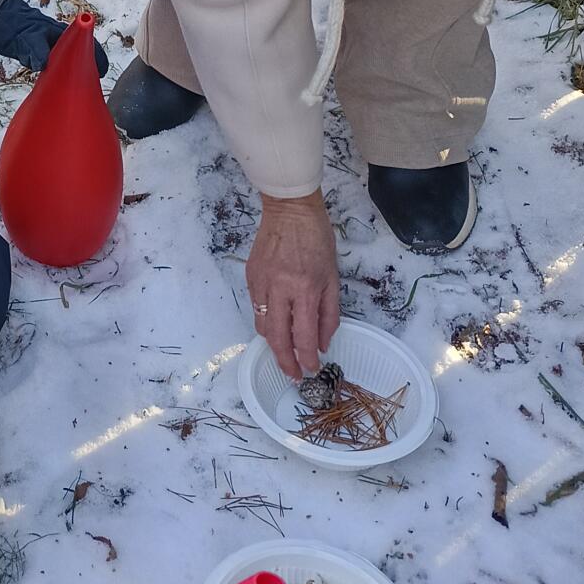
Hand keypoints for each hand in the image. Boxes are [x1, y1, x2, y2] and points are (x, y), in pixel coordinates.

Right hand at [245, 190, 340, 379]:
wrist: (289, 209)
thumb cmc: (317, 240)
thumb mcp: (332, 277)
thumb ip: (329, 313)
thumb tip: (322, 343)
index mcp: (305, 289)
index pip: (303, 336)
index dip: (307, 358)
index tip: (311, 369)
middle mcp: (280, 288)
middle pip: (277, 338)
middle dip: (285, 362)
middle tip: (293, 375)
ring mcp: (261, 282)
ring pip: (262, 325)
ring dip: (273, 343)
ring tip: (285, 352)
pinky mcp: (250, 275)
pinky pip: (256, 307)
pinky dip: (266, 320)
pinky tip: (276, 323)